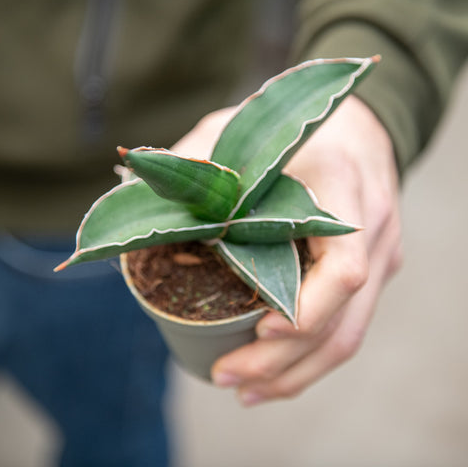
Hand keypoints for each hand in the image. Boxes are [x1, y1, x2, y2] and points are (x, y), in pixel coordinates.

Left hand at [207, 96, 402, 405]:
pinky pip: (349, 324)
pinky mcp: (374, 269)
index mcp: (343, 187)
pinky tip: (277, 373)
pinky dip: (311, 357)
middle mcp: (373, 228)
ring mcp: (380, 254)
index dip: (306, 311)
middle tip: (226, 376)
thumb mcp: (243, 128)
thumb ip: (196, 158)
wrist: (358, 126)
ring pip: (349, 335)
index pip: (343, 268)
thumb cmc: (295, 127)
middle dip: (283, 362)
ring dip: (297, 372)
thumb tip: (136, 196)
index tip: (257, 330)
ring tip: (246, 390)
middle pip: (342, 320)